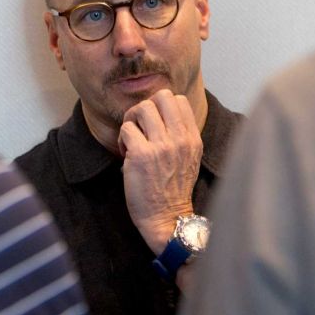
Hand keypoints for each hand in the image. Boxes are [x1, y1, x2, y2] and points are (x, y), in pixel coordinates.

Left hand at [119, 89, 202, 254]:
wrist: (167, 218)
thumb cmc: (174, 190)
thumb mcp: (190, 158)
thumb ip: (181, 135)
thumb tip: (163, 113)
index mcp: (193, 138)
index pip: (179, 100)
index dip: (161, 106)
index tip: (154, 123)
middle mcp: (180, 139)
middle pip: (161, 96)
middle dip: (146, 107)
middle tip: (139, 126)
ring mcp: (161, 146)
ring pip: (142, 108)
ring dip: (131, 121)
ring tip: (131, 139)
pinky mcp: (141, 155)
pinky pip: (126, 129)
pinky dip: (122, 139)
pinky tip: (125, 153)